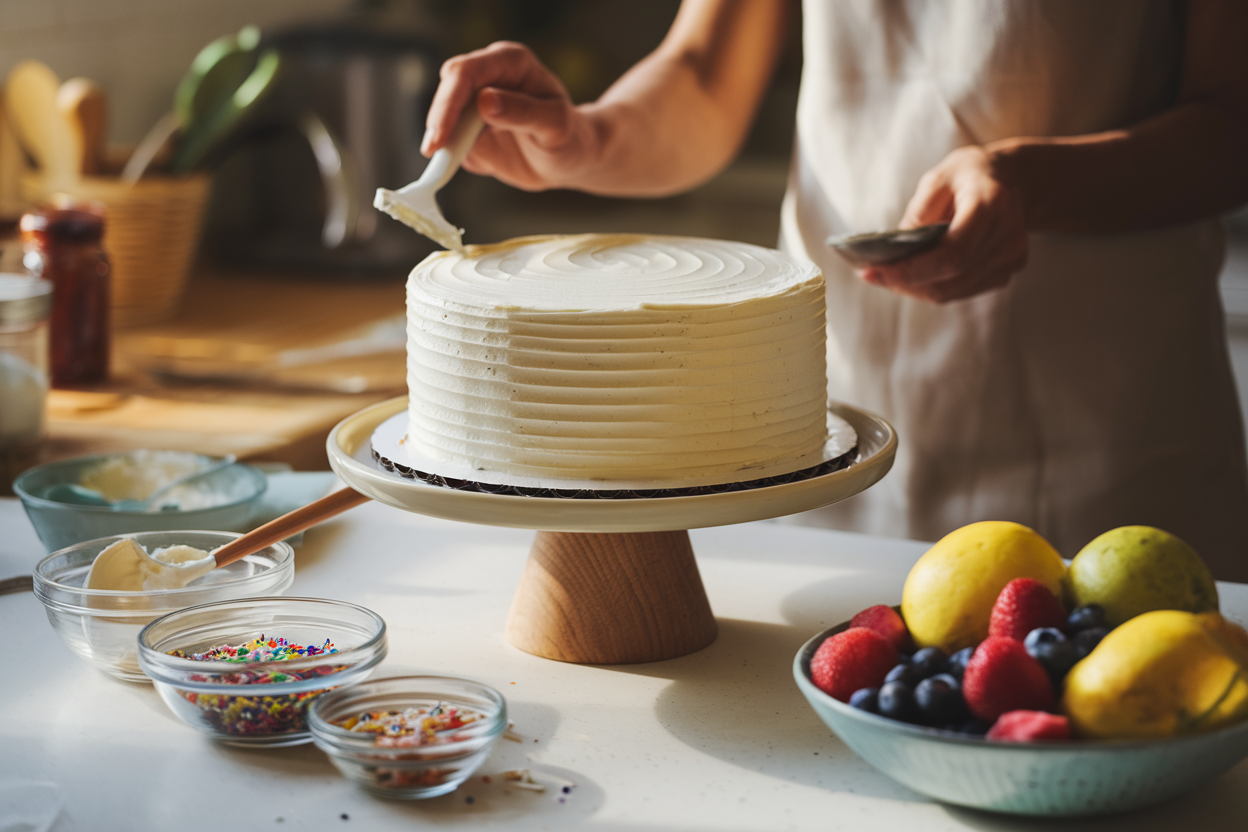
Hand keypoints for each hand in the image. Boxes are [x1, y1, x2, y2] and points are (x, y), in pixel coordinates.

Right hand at [422, 41, 600, 191]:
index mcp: (510, 62)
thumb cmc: (569, 136)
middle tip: (434, 152)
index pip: (466, 72)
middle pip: (447, 90)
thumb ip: (523, 112)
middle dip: (438, 122)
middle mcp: (488, 77)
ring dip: (443, 143)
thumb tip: (484, 102)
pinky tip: (485, 166)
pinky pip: (452, 143)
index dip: (448, 102)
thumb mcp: (555, 125)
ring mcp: (475, 104)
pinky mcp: (468, 130)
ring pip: (443, 118)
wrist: (569, 159)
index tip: (441, 134)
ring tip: (453, 166)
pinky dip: (455, 158)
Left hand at [861, 146, 1028, 303]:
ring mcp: (1012, 257)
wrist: (1013, 180)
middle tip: (872, 275)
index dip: (908, 271)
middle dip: (905, 282)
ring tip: (889, 275)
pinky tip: (916, 274)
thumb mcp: (937, 180)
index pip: (951, 255)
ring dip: (916, 288)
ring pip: (954, 291)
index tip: (870, 273)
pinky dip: (934, 287)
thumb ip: (917, 216)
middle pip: (950, 280)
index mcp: (991, 204)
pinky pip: (962, 290)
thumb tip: (895, 255)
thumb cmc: (968, 176)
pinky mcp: (1008, 270)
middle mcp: (1008, 235)